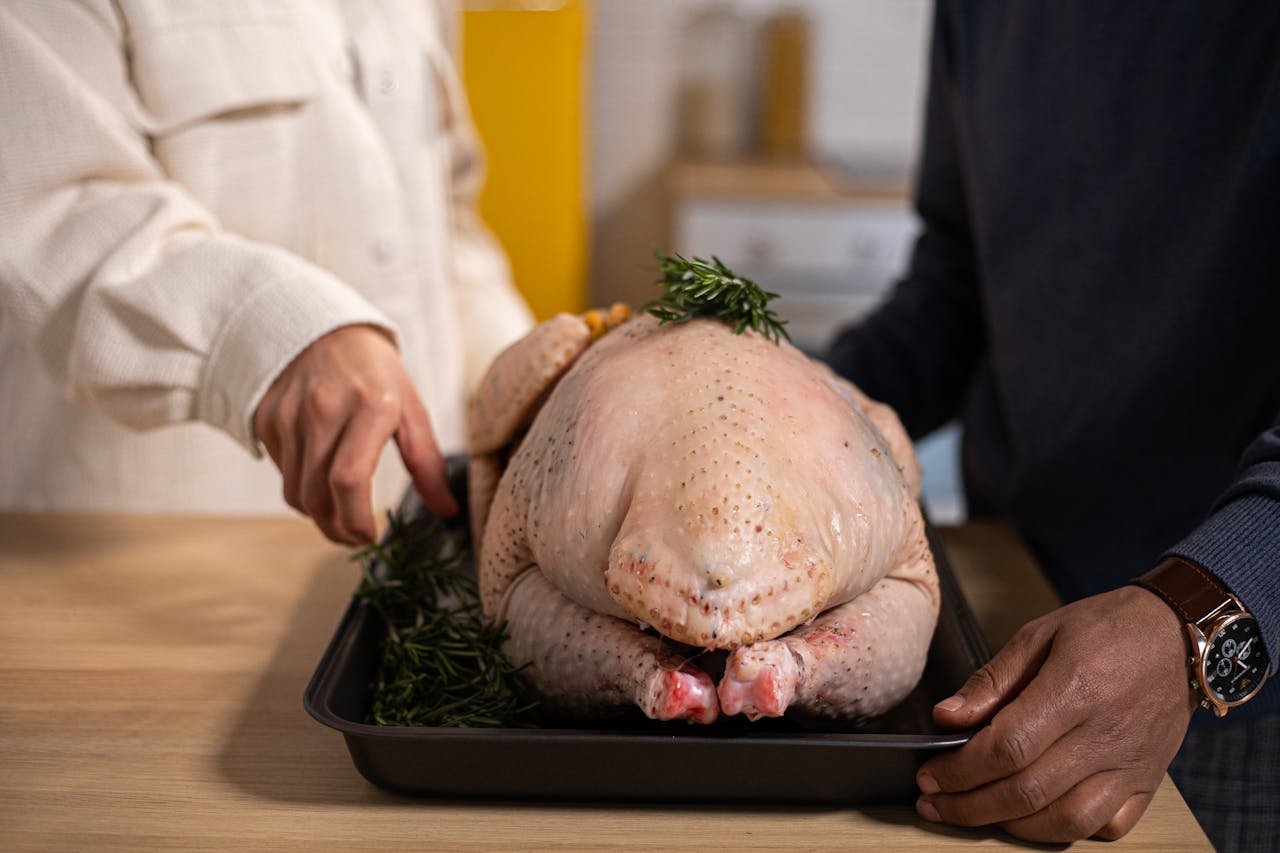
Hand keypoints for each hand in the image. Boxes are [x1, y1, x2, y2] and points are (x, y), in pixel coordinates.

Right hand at [254, 324, 457, 544]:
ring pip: (296, 493)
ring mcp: (289, 416)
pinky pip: (283, 473)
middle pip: (318, 497)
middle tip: (357, 537)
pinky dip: (302, 488)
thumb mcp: (411, 408)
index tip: (370, 536)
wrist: (321, 327)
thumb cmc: (375, 372)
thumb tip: (447, 511)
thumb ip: (428, 463)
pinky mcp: (267, 420)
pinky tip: (320, 476)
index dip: (357, 520)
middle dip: (338, 530)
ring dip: (319, 515)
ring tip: (341, 512)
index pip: (349, 479)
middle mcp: (324, 411)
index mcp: (369, 406)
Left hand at [915, 585, 1198, 841]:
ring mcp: (1129, 765)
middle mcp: (1104, 735)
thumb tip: (946, 717)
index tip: (929, 776)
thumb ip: (992, 680)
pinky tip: (1034, 817)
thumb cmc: (1107, 628)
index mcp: (1074, 690)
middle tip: (934, 803)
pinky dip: (1065, 831)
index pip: (1007, 748)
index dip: (960, 771)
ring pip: (1065, 821)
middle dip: (969, 806)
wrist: (1178, 635)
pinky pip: (1107, 827)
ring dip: (1011, 826)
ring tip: (974, 812)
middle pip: (1027, 792)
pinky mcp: (1146, 781)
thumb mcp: (1040, 634)